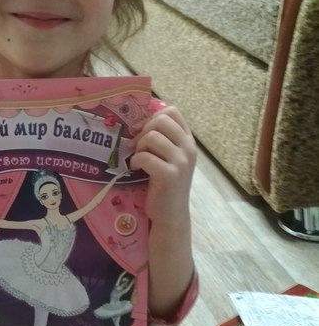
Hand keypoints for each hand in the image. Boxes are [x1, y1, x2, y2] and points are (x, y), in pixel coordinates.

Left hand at [128, 106, 195, 224]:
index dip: (152, 117)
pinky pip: (145, 157)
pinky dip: (135, 161)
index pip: (172, 111)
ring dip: (139, 147)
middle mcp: (189, 148)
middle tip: (137, 147)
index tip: (141, 130)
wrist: (170, 213)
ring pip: (152, 137)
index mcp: (188, 140)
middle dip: (143, 131)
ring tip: (139, 159)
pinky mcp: (170, 175)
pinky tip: (137, 169)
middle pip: (161, 121)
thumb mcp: (169, 157)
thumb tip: (137, 123)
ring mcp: (181, 162)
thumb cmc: (165, 184)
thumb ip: (162, 139)